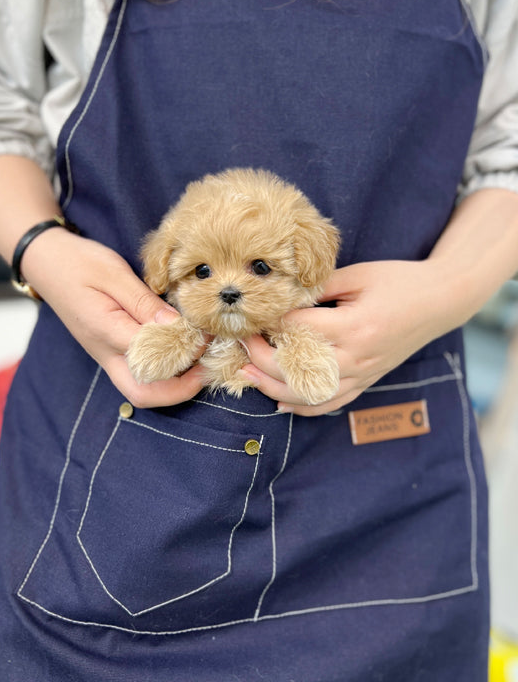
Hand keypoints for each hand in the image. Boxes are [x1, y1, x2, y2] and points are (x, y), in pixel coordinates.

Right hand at [21, 228, 205, 406]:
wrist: (46, 262)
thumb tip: (177, 326)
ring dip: (175, 384)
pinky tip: (185, 352)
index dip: (185, 351)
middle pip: (143, 394)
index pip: (152, 357)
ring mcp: (107, 356)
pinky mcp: (111, 351)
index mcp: (105, 332)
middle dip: (180, 389)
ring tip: (202, 361)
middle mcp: (105, 353)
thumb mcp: (114, 273)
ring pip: (142, 389)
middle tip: (208, 368)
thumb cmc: (78, 263)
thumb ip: (144, 302)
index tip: (205, 335)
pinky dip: (165, 372)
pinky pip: (139, 374)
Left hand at [240, 260, 452, 415]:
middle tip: (242, 342)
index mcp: (354, 326)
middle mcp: (357, 357)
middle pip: (295, 368)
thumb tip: (281, 296)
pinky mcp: (366, 381)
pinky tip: (280, 402)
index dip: (269, 324)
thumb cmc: (398, 281)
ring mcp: (362, 374)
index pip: (297, 331)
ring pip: (309, 394)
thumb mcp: (357, 275)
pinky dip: (303, 407)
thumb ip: (318, 287)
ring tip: (247, 374)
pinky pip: (331, 403)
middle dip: (261, 357)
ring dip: (273, 387)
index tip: (251, 317)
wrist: (440, 301)